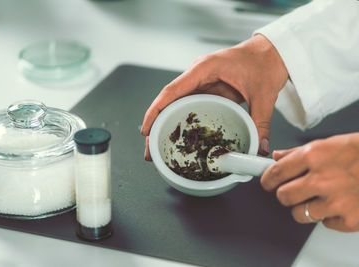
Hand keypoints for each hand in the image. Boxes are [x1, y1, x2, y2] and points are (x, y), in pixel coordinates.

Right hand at [141, 34, 287, 159]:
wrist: (270, 52)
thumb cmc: (263, 63)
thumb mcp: (263, 95)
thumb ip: (260, 122)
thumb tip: (259, 147)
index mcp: (204, 69)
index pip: (172, 91)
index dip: (155, 111)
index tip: (146, 130)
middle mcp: (197, 74)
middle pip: (168, 101)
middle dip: (156, 125)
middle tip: (150, 151)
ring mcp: (200, 82)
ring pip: (175, 105)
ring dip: (166, 125)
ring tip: (160, 149)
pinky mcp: (206, 89)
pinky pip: (188, 106)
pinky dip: (180, 121)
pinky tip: (179, 138)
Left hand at [261, 133, 358, 231]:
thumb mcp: (329, 144)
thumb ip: (299, 153)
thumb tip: (278, 157)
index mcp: (313, 157)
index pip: (275, 173)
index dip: (267, 180)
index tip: (267, 183)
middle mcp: (322, 180)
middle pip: (283, 197)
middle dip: (285, 195)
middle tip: (293, 191)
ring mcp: (336, 202)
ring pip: (299, 214)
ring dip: (305, 208)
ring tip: (319, 197)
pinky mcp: (349, 219)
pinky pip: (325, 223)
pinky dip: (330, 216)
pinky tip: (340, 203)